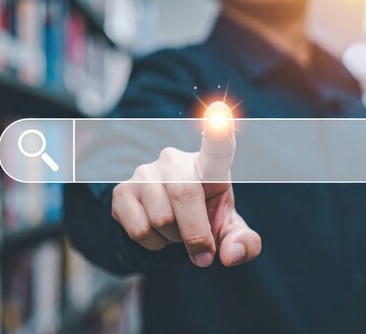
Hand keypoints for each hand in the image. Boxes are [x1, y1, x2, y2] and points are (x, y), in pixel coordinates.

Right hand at [111, 102, 260, 267]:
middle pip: (185, 195)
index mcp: (210, 165)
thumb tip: (231, 256)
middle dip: (196, 234)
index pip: (217, 146)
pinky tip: (157, 232)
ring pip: (162, 218)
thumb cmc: (204, 219)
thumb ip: (243, 242)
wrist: (164, 225)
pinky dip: (154, 244)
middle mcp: (175, 160)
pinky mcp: (122, 191)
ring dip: (174, 240)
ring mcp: (145, 173)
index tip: (219, 111)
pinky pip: (140, 229)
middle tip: (203, 254)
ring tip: (177, 231)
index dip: (219, 132)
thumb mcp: (228, 230)